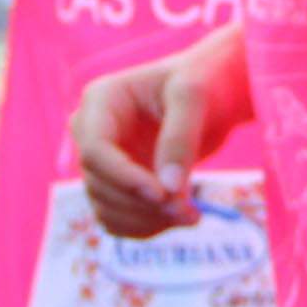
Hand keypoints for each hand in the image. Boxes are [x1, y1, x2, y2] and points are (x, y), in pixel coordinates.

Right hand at [72, 35, 244, 239]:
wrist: (215, 91)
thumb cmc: (204, 79)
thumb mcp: (194, 97)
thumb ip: (180, 138)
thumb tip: (166, 189)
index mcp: (101, 100)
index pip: (94, 150)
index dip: (124, 178)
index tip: (163, 195)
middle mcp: (92, 132)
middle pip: (99, 185)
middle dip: (143, 205)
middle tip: (189, 211)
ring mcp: (104, 161)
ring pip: (106, 209)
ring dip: (146, 221)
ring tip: (191, 215)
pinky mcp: (118, 184)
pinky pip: (117, 219)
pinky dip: (146, 227)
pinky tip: (180, 218)